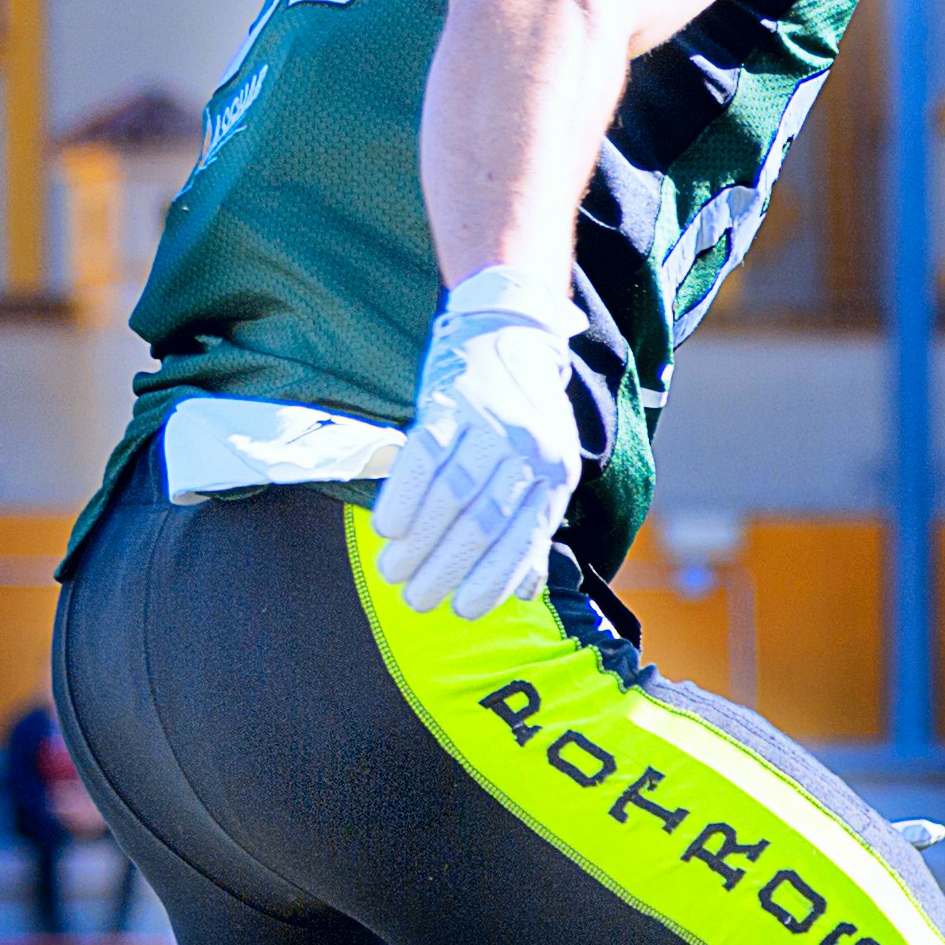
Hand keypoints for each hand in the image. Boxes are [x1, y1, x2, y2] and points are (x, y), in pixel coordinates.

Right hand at [374, 267, 583, 620]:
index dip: (492, 579)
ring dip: (419, 543)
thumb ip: (533, 524)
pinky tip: (387, 529)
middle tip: (415, 600)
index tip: (463, 611)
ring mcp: (489, 425)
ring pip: (451, 496)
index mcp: (556, 473)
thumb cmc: (525, 415)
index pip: (523, 538)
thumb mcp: (547, 467)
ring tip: (392, 572)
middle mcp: (529, 450)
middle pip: (483, 523)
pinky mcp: (450, 403)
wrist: (509, 333)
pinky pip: (422, 458)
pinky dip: (403, 498)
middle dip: (447, 569)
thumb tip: (522, 590)